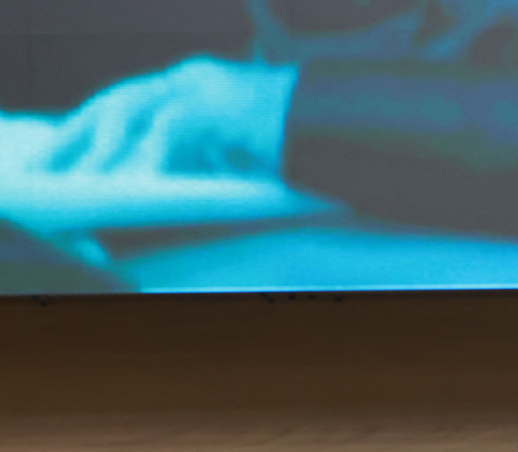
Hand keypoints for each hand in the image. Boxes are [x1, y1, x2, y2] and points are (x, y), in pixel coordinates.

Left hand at [45, 58, 296, 177]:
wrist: (343, 125)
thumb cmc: (300, 143)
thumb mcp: (240, 149)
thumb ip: (206, 156)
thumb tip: (169, 182)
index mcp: (196, 85)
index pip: (131, 102)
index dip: (93, 127)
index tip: (68, 153)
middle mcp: (193, 78)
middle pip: (117, 100)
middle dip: (79, 134)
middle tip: (50, 164)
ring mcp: (206, 85)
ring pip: (133, 108)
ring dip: (103, 145)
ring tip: (84, 177)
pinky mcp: (222, 101)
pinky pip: (175, 126)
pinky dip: (154, 154)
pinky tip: (141, 178)